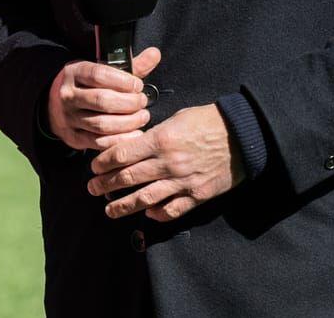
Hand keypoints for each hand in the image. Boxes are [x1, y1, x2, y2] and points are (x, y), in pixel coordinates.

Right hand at [45, 48, 161, 150]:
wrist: (58, 104)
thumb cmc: (89, 85)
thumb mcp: (104, 70)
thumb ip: (131, 65)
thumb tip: (155, 54)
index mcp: (74, 73)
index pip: (98, 75)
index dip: (123, 81)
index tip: (138, 86)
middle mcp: (68, 95)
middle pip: (102, 101)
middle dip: (129, 103)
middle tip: (142, 102)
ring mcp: (69, 117)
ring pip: (101, 124)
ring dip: (127, 123)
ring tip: (142, 117)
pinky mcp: (73, 137)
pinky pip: (98, 142)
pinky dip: (120, 140)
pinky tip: (135, 135)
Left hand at [87, 104, 243, 221]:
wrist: (242, 134)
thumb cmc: (207, 120)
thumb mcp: (176, 119)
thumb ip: (153, 135)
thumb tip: (132, 146)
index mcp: (161, 140)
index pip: (122, 155)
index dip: (103, 163)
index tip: (93, 168)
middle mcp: (168, 164)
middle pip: (127, 178)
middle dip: (105, 185)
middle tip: (92, 189)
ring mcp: (183, 182)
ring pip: (145, 199)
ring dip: (123, 206)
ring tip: (109, 210)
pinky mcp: (197, 196)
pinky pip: (172, 210)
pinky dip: (157, 214)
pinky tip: (146, 214)